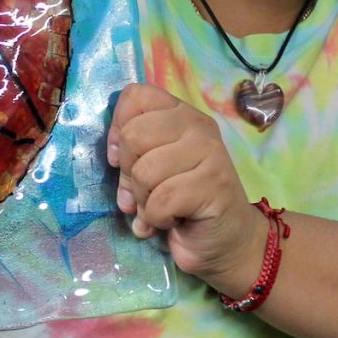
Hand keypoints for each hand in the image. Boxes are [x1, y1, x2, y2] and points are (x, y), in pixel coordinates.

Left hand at [107, 83, 263, 290]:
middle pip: (133, 135)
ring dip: (143, 201)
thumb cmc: (181, 202)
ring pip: (144, 171)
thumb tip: (114, 154)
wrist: (223, 241)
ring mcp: (210, 153)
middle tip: (144, 192)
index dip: (118, 129)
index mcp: (180, 114)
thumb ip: (132, 150)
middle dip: (128, 173)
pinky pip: (161, 201)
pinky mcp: (214, 185)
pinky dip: (157, 219)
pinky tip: (172, 222)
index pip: (136, 96)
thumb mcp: (150, 167)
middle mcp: (198, 126)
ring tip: (159, 209)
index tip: (122, 158)